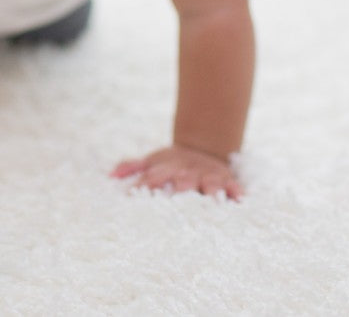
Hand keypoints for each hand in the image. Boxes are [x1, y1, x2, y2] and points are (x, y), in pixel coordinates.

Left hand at [111, 144, 242, 199]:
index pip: (154, 177)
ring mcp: (207, 175)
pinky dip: (236, 192)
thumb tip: (110, 175)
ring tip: (210, 199)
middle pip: (183, 181)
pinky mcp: (227, 180)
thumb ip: (132, 167)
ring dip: (210, 190)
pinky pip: (233, 186)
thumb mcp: (152, 162)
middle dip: (180, 188)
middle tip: (176, 198)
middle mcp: (187, 172)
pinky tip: (238, 199)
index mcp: (167, 168)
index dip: (144, 185)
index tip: (135, 195)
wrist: (202, 149)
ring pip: (209, 183)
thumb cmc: (171, 165)